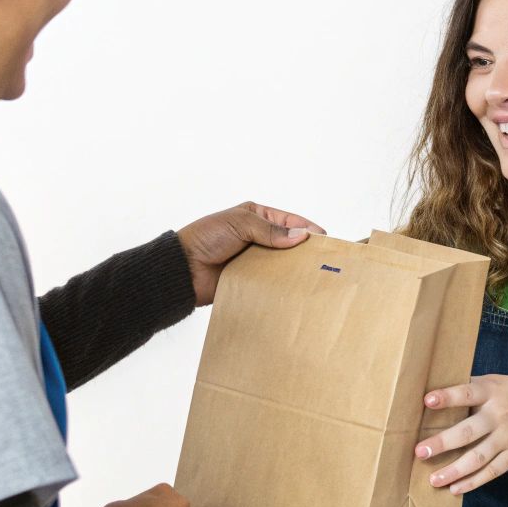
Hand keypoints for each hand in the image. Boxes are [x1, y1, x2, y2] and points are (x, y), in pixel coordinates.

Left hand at [178, 202, 325, 305]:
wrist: (183, 269)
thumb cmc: (206, 238)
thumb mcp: (240, 223)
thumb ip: (271, 230)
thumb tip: (301, 235)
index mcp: (257, 217)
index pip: (290, 220)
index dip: (308, 228)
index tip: (325, 240)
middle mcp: (258, 238)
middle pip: (290, 243)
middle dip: (304, 251)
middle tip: (324, 261)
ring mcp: (255, 260)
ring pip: (282, 264)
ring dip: (294, 269)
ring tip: (314, 276)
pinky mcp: (251, 280)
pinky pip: (271, 281)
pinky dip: (282, 284)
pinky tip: (295, 289)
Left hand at [415, 375, 507, 494]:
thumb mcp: (493, 382)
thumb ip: (469, 388)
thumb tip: (431, 392)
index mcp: (490, 392)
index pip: (467, 393)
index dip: (448, 396)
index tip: (428, 400)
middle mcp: (498, 415)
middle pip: (469, 431)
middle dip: (444, 442)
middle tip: (420, 452)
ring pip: (479, 457)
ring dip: (455, 470)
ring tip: (434, 480)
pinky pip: (493, 471)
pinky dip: (474, 481)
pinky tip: (455, 488)